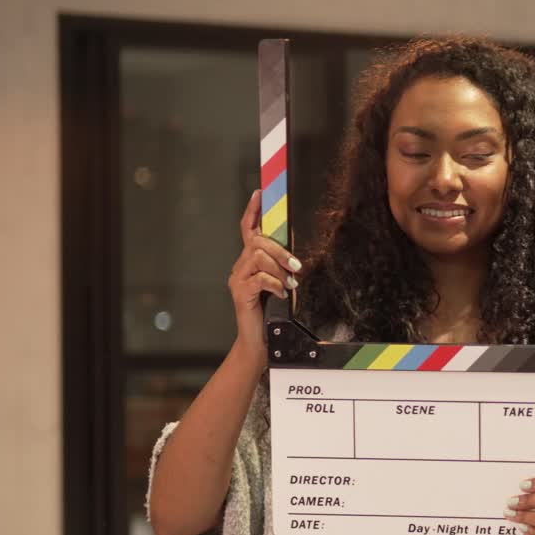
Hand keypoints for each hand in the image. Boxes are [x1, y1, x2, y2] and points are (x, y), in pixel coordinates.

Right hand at [228, 189, 301, 359]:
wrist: (260, 341)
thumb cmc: (273, 313)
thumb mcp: (281, 285)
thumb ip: (283, 267)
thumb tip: (293, 250)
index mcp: (250, 262)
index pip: (249, 230)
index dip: (253, 211)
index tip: (260, 193)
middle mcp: (240, 266)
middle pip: (257, 242)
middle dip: (279, 250)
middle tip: (296, 266)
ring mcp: (238, 279)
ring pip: (257, 257)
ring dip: (278, 268)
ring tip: (290, 285)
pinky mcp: (240, 293)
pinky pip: (259, 278)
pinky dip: (274, 284)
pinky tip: (281, 294)